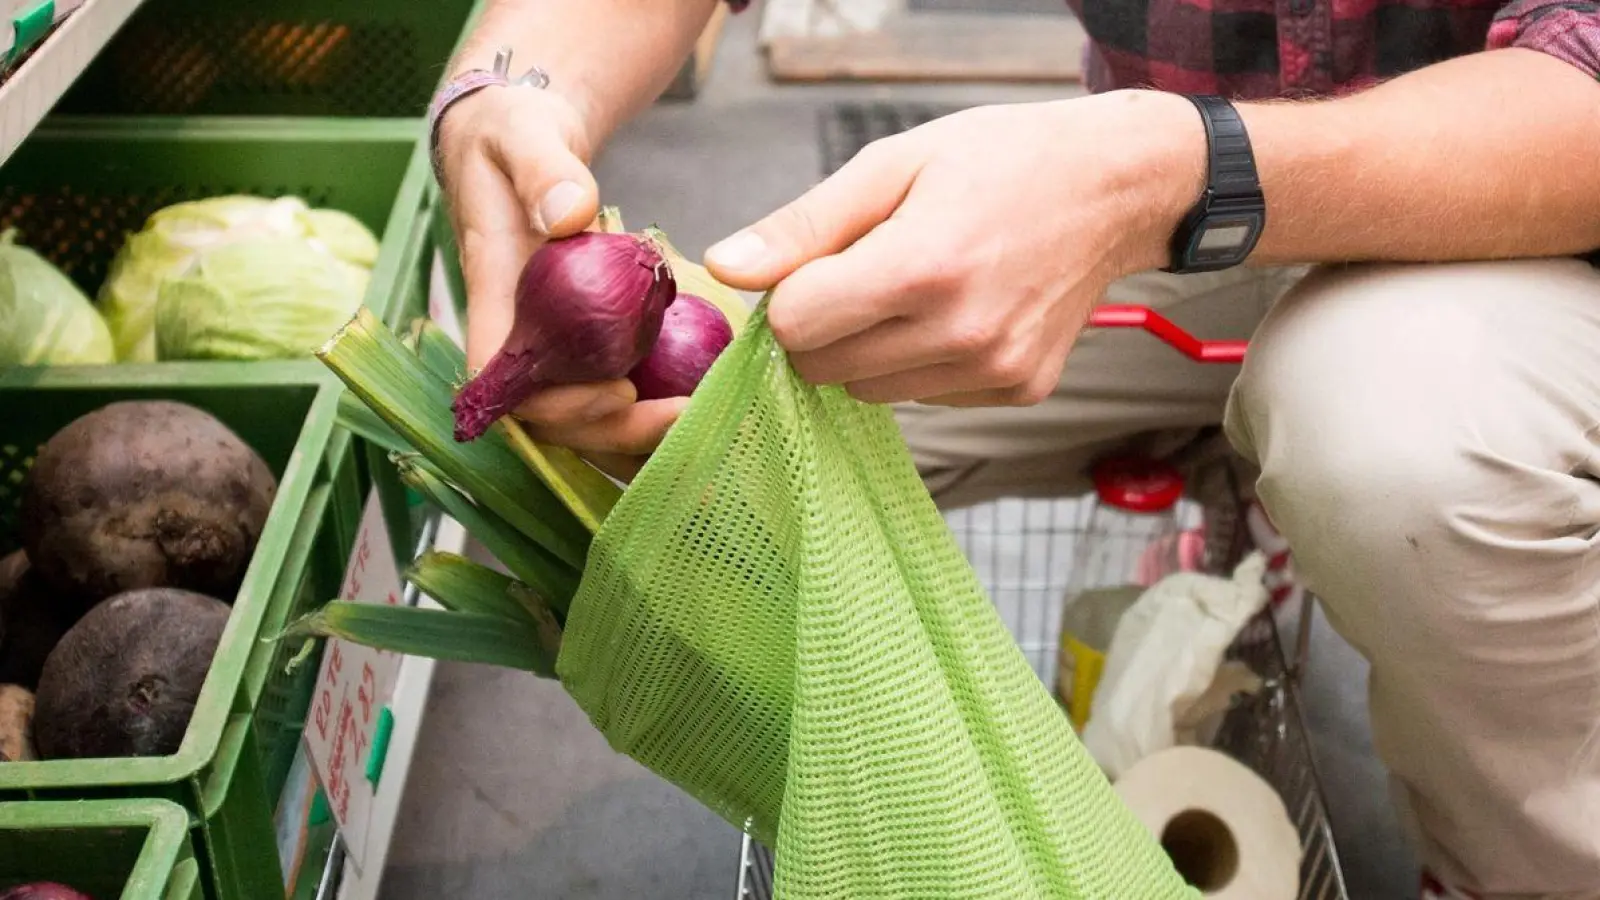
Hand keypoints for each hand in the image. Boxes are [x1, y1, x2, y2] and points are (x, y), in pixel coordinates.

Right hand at [439, 83, 683, 477]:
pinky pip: (607, 387)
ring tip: (699, 421)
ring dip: (634, 432)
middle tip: (683, 416)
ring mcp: (549, 343)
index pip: (507, 383)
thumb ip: (542, 171)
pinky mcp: (579, 340)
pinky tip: (698, 403)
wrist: (514, 139)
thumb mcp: (521, 136)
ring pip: (582, 415)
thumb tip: (570, 215)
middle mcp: (518, 334)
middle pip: (551, 417)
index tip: (618, 391)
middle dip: (613, 430)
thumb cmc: (509, 137)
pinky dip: (647, 406)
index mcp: (493, 298)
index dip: (556, 405)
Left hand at [703, 89, 1205, 405]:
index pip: (795, 326)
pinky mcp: (1016, 391)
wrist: (1115, 186)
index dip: (793, 292)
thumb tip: (725, 268)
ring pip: (868, 391)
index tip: (823, 260)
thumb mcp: (892, 165)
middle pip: (824, 368)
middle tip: (868, 269)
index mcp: (921, 269)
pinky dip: (920, 362)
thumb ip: (803, 225)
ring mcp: (992, 372)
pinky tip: (959, 311)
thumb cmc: (1000, 161)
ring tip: (919, 286)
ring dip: (870, 348)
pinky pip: (924, 397)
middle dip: (825, 323)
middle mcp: (960, 334)